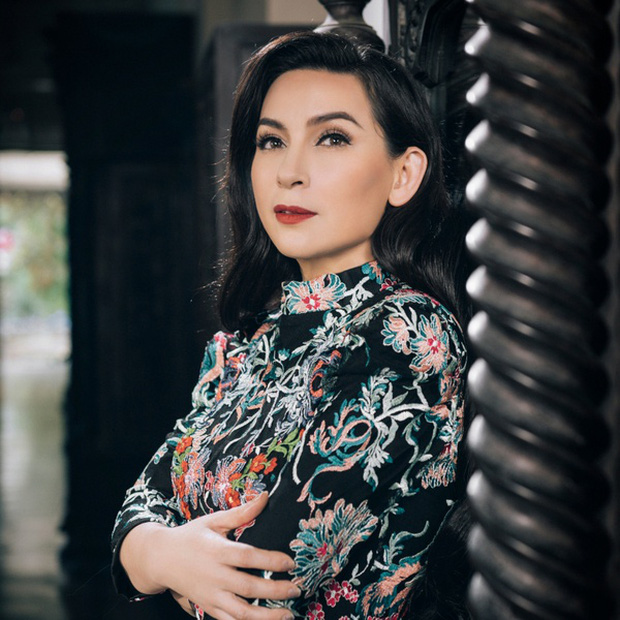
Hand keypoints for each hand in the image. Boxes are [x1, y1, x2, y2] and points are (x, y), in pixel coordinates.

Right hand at [121, 493, 298, 619]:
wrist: (161, 559)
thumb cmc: (191, 536)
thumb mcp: (214, 521)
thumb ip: (241, 512)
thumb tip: (265, 496)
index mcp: (218, 551)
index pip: (248, 557)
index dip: (271, 561)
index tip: (290, 562)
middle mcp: (215, 576)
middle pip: (249, 587)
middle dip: (276, 591)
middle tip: (297, 588)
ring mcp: (210, 595)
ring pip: (241, 612)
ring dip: (266, 616)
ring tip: (288, 614)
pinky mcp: (207, 607)